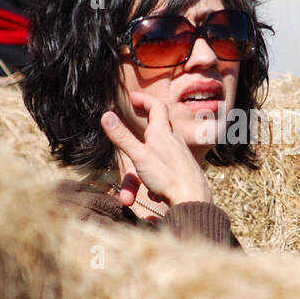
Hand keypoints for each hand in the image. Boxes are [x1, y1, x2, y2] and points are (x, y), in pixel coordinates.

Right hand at [101, 92, 212, 207]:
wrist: (193, 200)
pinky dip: (154, 183)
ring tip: (131, 195)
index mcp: (162, 132)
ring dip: (140, 175)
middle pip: (155, 130)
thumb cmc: (167, 177)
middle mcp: (173, 141)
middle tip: (128, 135)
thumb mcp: (139, 156)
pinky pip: (163, 173)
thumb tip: (106, 115)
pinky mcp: (182, 171)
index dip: (144, 99)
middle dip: (139, 135)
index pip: (156, 106)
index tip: (133, 98)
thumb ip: (122, 137)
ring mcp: (179, 156)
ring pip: (155, 158)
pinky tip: (154, 195)